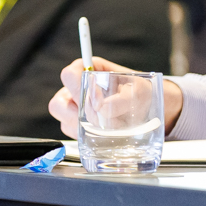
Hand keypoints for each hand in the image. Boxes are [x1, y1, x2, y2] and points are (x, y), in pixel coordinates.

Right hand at [49, 58, 183, 137]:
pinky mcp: (77, 124)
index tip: (96, 100)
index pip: (69, 76)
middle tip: (99, 120)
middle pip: (58, 103)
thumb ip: (121, 99)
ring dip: (83, 128)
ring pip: (64, 120)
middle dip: (78, 116)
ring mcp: (74, 107)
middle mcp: (77, 88)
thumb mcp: (139, 91)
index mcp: (89, 69)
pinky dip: (86, 136)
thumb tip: (102, 109)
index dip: (78, 90)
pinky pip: (72, 133)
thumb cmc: (141, 94)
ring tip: (106, 127)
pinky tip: (102, 133)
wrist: (147, 110)